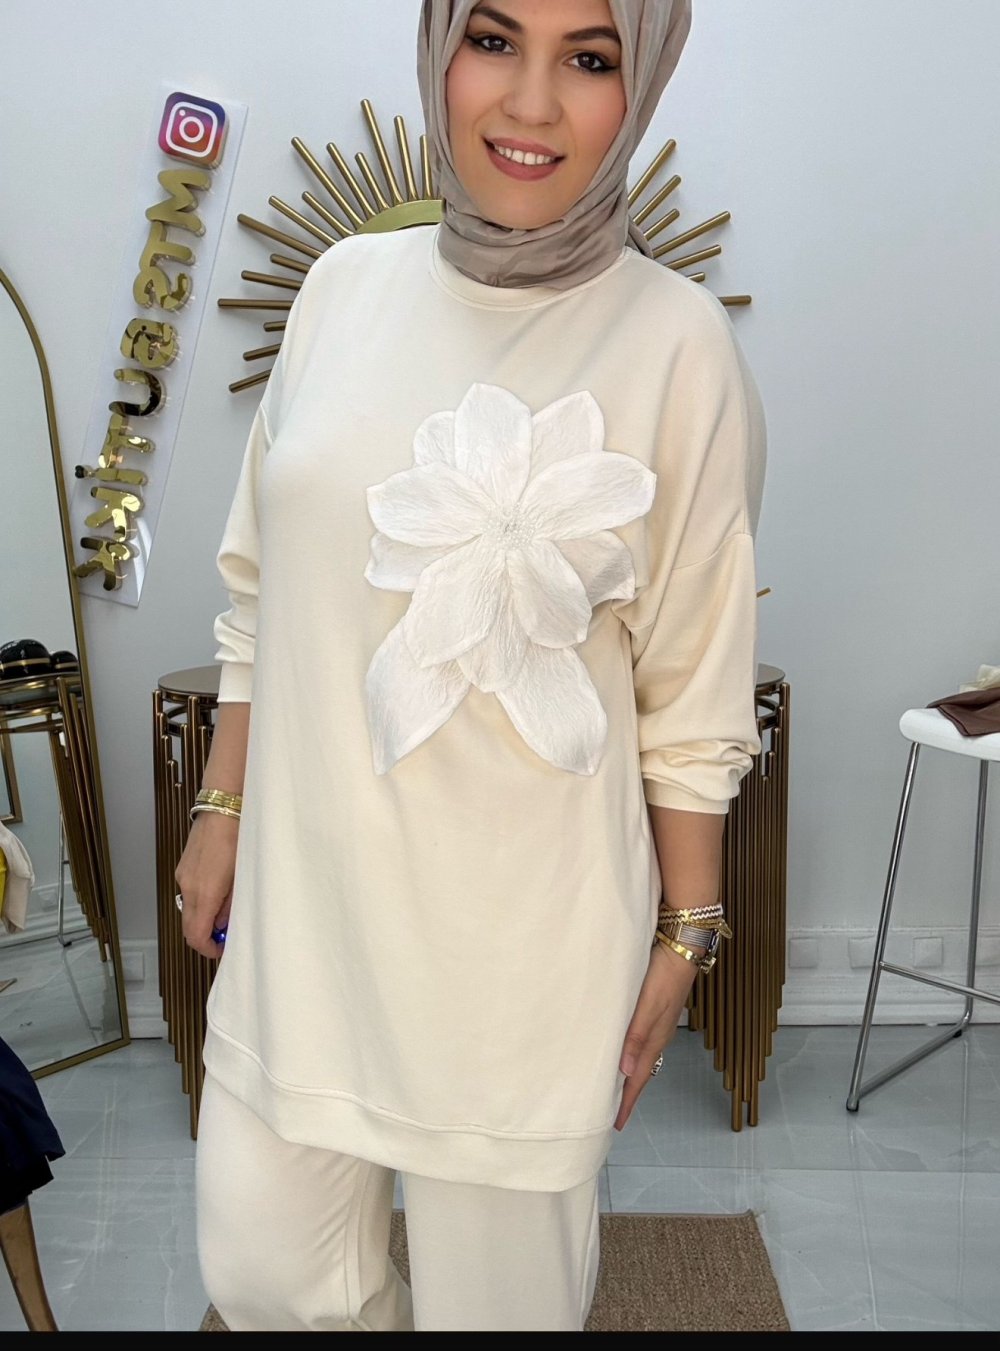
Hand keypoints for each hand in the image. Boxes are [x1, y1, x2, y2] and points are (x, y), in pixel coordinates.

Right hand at [174, 811, 238, 959]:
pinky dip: (201, 900)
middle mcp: (188, 887)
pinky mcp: (183, 866)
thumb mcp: (243, 876)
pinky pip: (189, 892)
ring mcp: (183, 876)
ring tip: (228, 907)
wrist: (224, 807)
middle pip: (189, 925)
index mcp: (204, 893)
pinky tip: (220, 889)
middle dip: (206, 935)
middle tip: (228, 933)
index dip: (207, 949)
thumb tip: (224, 923)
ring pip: (189, 909)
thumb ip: (232, 905)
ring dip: (204, 916)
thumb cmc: (240, 837)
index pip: (195, 935)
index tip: (222, 951)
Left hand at [614, 941, 700, 1131]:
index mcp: (655, 1038)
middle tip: (611, 1110)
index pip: (638, 1078)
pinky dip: (631, 1051)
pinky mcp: (655, 1007)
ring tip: (614, 1084)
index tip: (616, 1123)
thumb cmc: (666, 974)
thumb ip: (636, 1036)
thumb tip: (625, 1072)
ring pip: (641, 1055)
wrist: (683, 946)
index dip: (627, 1101)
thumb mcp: (648, 1006)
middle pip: (641, 1071)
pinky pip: (641, 1039)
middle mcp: (658, 1034)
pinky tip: (623, 1046)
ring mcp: (658, 1021)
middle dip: (627, 1092)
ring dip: (629, 1072)